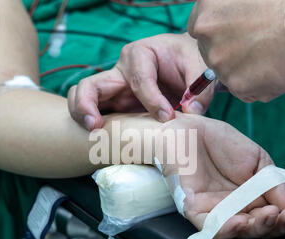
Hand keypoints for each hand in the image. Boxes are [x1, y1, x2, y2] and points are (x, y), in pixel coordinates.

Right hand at [68, 33, 215, 130]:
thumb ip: (199, 90)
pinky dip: (90, 123)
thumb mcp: (201, 68)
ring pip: (84, 97)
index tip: (168, 117)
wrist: (186, 63)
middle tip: (96, 126)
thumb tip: (190, 112)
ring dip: (82, 115)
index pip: (139, 79)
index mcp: (140, 54)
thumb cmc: (190, 61)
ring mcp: (114, 89)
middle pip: (92, 85)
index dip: (152, 101)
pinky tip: (100, 139)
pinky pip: (94, 111)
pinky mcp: (116, 105)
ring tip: (93, 133)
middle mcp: (120, 70)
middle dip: (88, 104)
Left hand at [157, 113, 284, 238]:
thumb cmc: (220, 142)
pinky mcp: (195, 210)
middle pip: (261, 228)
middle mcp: (236, 208)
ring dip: (257, 228)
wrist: (188, 129)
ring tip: (271, 216)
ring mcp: (216, 211)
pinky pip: (211, 228)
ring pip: (239, 232)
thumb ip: (272, 182)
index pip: (276, 216)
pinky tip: (241, 222)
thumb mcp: (257, 159)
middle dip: (279, 226)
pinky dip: (227, 229)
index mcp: (253, 198)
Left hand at [188, 0, 284, 102]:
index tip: (236, 31)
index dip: (218, 32)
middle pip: (210, 52)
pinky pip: (243, 90)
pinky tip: (275, 69)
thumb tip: (219, 14)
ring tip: (271, 53)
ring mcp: (220, 63)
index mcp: (206, 12)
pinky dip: (257, 84)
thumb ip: (226, 5)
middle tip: (257, 43)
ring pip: (226, 73)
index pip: (199, 29)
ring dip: (244, 69)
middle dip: (229, 51)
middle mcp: (206, 37)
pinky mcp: (237, 85)